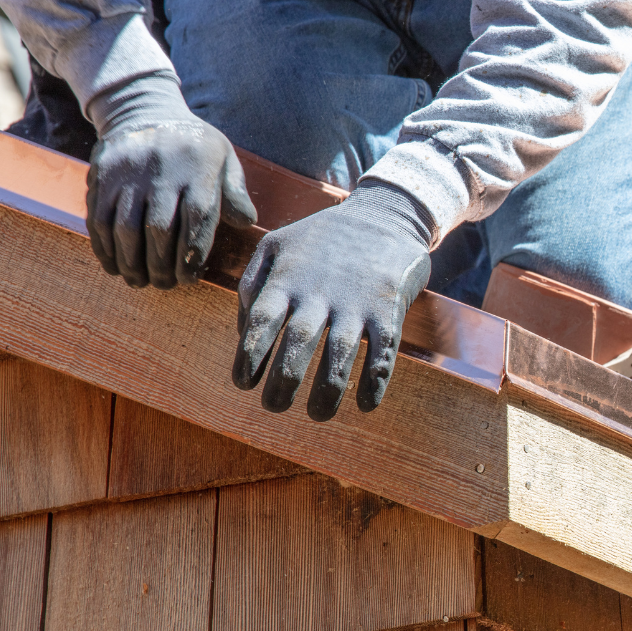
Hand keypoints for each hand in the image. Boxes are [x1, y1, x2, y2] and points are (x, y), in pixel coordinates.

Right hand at [86, 73, 255, 288]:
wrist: (144, 109)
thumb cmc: (194, 146)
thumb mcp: (224, 158)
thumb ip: (235, 192)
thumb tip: (246, 223)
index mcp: (197, 169)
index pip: (197, 220)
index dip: (191, 255)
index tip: (189, 279)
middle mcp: (161, 170)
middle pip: (158, 229)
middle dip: (161, 265)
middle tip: (165, 285)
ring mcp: (128, 173)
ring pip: (125, 227)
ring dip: (131, 262)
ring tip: (140, 281)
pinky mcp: (102, 174)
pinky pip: (98, 218)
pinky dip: (105, 247)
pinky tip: (115, 265)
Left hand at [232, 183, 432, 420]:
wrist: (386, 215)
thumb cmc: (323, 238)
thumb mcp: (276, 245)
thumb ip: (252, 285)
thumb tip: (242, 333)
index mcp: (287, 279)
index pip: (262, 323)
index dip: (250, 357)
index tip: (244, 384)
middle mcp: (320, 292)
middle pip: (297, 342)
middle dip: (283, 381)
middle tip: (274, 407)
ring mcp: (356, 301)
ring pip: (339, 353)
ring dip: (328, 390)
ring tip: (318, 415)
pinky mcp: (388, 309)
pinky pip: (383, 351)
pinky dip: (374, 381)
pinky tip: (365, 404)